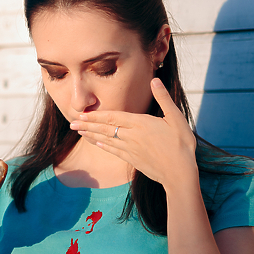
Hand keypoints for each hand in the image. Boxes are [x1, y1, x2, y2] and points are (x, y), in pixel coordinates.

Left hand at [70, 78, 197, 189]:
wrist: (180, 173)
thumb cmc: (181, 144)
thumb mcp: (176, 118)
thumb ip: (163, 98)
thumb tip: (155, 80)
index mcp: (140, 123)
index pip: (113, 117)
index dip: (95, 116)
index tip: (81, 114)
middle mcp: (132, 136)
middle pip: (105, 128)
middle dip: (87, 125)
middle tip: (72, 123)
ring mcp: (131, 149)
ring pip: (106, 140)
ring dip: (91, 135)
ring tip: (79, 132)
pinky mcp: (133, 160)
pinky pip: (114, 151)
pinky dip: (104, 146)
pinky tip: (97, 143)